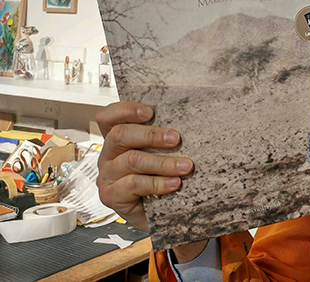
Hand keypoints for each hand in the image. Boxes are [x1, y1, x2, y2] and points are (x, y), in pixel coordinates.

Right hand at [96, 101, 192, 231]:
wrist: (165, 214)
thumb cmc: (163, 181)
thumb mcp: (163, 155)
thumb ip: (164, 140)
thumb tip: (187, 124)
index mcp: (117, 142)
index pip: (108, 117)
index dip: (125, 110)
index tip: (150, 112)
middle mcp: (108, 156)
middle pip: (119, 135)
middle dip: (151, 135)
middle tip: (176, 139)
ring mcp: (107, 177)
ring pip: (131, 160)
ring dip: (162, 162)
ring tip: (185, 166)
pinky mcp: (111, 196)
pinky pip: (134, 184)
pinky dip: (157, 183)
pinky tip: (174, 184)